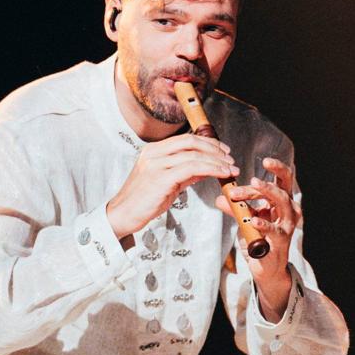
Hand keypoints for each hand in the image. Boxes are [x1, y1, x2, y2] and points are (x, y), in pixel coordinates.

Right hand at [106, 133, 237, 238]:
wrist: (123, 215)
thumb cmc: (144, 201)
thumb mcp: (168, 182)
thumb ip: (186, 173)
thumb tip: (207, 169)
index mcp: (154, 150)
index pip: (186, 139)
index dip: (208, 143)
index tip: (224, 150)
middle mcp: (154, 153)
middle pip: (192, 142)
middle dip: (215, 149)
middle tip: (231, 158)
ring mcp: (156, 164)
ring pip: (194, 155)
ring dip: (217, 161)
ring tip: (231, 169)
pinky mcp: (161, 178)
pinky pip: (192, 168)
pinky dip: (211, 169)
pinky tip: (221, 174)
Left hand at [217, 157, 298, 318]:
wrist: (266, 267)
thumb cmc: (260, 240)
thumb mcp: (245, 219)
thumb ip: (235, 208)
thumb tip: (220, 197)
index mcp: (282, 202)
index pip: (283, 179)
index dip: (276, 168)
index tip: (264, 160)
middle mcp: (289, 210)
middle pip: (283, 187)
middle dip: (271, 177)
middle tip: (253, 176)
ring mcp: (287, 225)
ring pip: (281, 202)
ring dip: (265, 192)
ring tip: (252, 185)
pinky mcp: (281, 241)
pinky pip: (273, 230)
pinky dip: (263, 224)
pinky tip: (252, 220)